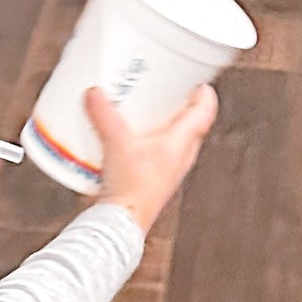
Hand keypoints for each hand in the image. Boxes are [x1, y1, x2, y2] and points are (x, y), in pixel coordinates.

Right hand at [85, 84, 218, 233]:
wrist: (122, 223)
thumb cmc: (133, 191)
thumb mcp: (117, 143)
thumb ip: (104, 115)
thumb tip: (96, 94)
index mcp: (182, 142)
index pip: (204, 112)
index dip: (203, 93)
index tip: (197, 79)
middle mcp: (180, 155)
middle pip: (188, 122)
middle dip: (176, 103)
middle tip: (161, 88)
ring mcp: (167, 168)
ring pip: (171, 137)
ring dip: (160, 122)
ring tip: (139, 110)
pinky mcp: (151, 177)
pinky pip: (154, 150)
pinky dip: (145, 139)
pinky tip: (122, 137)